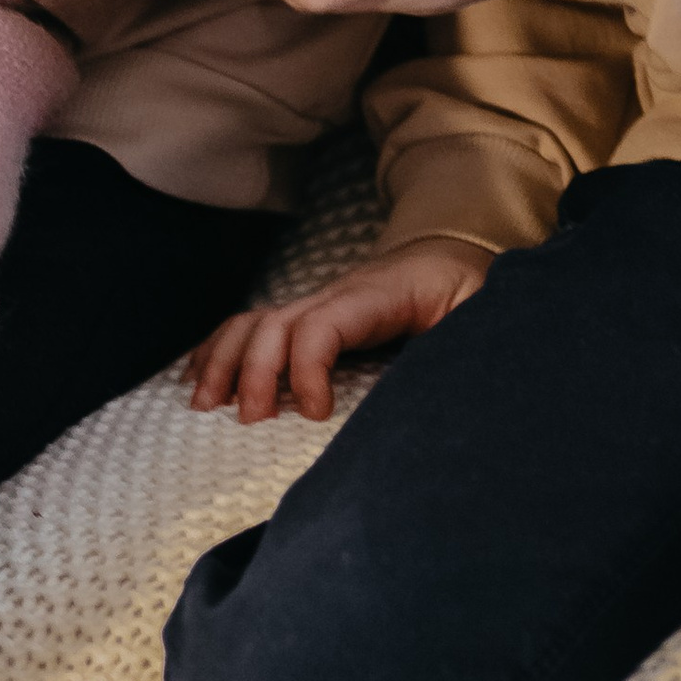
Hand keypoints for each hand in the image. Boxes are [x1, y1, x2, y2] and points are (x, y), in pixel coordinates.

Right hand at [186, 236, 492, 421]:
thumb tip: (454, 386)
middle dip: (252, 372)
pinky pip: (253, 328)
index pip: (323, 324)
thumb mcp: (480, 311)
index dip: (308, 368)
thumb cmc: (467, 291)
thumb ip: (468, 340)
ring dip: (223, 361)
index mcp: (377, 298)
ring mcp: (316, 305)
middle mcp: (335, 297)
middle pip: (275, 323)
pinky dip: (219, 352)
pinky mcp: (309, 318)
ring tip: (203, 408)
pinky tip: (199, 383)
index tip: (317, 415)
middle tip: (250, 424)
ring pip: (254, 322)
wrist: (452, 256)